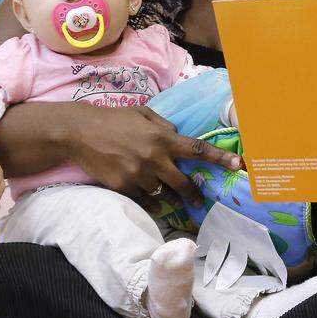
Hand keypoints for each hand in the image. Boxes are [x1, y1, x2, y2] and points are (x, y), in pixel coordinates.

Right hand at [63, 104, 242, 211]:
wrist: (79, 132)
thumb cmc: (114, 120)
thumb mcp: (143, 114)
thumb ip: (165, 127)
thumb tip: (179, 137)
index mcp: (162, 138)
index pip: (197, 149)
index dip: (219, 158)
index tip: (237, 165)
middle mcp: (154, 158)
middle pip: (182, 183)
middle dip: (193, 194)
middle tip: (199, 201)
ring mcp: (138, 174)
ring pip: (164, 194)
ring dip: (170, 198)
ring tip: (173, 201)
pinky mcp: (124, 186)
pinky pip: (145, 201)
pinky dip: (151, 203)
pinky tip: (152, 202)